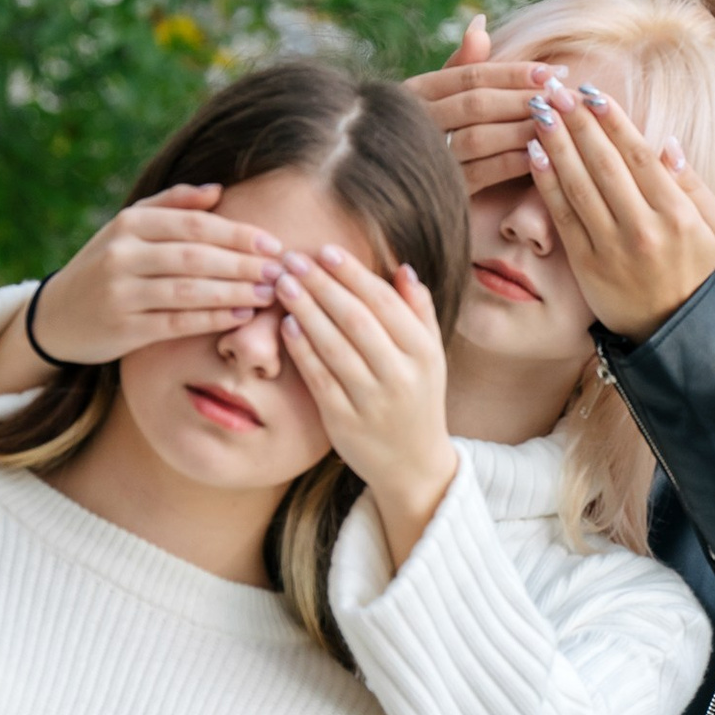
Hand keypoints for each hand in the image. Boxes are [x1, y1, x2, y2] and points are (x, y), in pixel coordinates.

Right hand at [31, 185, 285, 364]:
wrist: (56, 316)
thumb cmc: (106, 264)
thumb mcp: (129, 226)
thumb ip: (172, 204)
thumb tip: (219, 190)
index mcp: (129, 224)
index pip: (194, 225)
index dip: (238, 234)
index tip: (273, 244)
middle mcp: (122, 255)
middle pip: (197, 257)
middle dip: (244, 265)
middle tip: (281, 271)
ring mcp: (121, 292)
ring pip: (190, 291)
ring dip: (236, 292)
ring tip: (270, 294)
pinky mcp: (123, 328)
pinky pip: (177, 322)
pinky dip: (213, 319)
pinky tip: (241, 316)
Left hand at [275, 247, 457, 568]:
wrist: (413, 464)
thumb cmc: (418, 399)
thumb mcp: (430, 356)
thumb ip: (418, 311)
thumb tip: (401, 267)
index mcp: (423, 352)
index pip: (384, 302)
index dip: (352, 274)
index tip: (325, 250)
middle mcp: (400, 374)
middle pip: (356, 319)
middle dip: (321, 285)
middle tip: (293, 259)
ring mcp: (371, 400)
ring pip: (334, 346)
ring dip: (306, 310)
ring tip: (284, 283)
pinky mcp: (344, 421)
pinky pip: (319, 378)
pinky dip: (302, 349)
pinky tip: (286, 324)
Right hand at [404, 14, 569, 193]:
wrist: (404, 189)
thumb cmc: (434, 131)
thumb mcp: (443, 95)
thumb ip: (462, 64)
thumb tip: (481, 22)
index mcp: (415, 91)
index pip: (472, 75)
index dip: (515, 72)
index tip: (553, 72)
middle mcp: (415, 120)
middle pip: (478, 103)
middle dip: (525, 98)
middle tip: (563, 97)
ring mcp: (425, 156)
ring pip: (480, 137)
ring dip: (523, 127)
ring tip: (558, 121)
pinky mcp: (441, 189)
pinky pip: (482, 173)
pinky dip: (513, 162)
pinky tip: (542, 154)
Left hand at [522, 78, 714, 342]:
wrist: (668, 326)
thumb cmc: (691, 266)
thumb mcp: (713, 225)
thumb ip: (692, 183)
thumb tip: (665, 145)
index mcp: (676, 213)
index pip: (638, 155)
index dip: (612, 120)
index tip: (592, 92)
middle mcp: (643, 228)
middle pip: (604, 164)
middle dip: (578, 122)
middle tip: (556, 90)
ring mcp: (611, 247)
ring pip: (579, 185)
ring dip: (557, 144)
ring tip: (539, 111)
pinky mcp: (586, 264)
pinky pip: (562, 215)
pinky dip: (547, 182)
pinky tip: (534, 153)